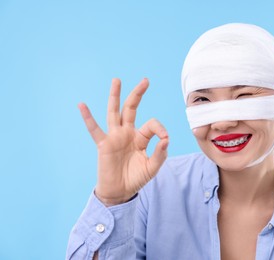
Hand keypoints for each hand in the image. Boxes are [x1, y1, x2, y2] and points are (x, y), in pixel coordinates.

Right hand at [78, 78, 168, 205]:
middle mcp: (127, 133)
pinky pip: (94, 130)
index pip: (151, 124)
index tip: (165, 139)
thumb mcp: (152, 167)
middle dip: (138, 94)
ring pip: (114, 112)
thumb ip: (160, 153)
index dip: (160, 128)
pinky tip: (82, 105)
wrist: (120, 192)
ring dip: (115, 96)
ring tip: (117, 80)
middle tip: (146, 80)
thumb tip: (166, 138)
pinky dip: (88, 118)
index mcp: (140, 138)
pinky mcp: (103, 145)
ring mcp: (114, 137)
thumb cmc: (136, 178)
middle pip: (131, 109)